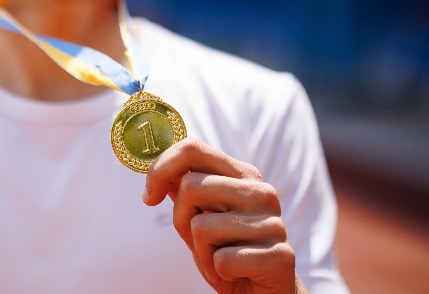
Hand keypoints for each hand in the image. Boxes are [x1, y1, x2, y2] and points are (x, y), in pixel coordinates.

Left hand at [143, 138, 305, 293]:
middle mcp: (261, 192)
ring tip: (220, 258)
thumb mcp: (200, 215)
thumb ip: (184, 188)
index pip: (192, 149)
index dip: (160, 169)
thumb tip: (155, 164)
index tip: (150, 197)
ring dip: (201, 251)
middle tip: (198, 241)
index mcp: (242, 175)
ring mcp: (273, 223)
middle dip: (180, 219)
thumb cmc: (226, 250)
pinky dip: (218, 271)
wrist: (262, 292)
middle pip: (190, 187)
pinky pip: (222, 260)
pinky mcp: (279, 255)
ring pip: (201, 226)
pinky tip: (234, 272)